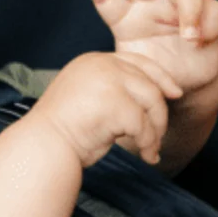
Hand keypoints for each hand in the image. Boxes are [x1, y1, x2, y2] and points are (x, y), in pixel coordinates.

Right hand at [27, 51, 181, 166]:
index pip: (136, 61)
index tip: (175, 93)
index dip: (159, 76)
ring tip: (151, 148)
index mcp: (92, 60)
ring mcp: (108, 81)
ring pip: (151, 102)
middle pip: (149, 82)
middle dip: (159, 112)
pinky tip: (147, 156)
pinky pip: (144, 125)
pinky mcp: (115, 103)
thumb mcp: (88, 98)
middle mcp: (101, 64)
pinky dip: (149, 143)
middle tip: (159, 136)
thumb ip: (112, 90)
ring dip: (156, 130)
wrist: (42, 147)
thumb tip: (151, 98)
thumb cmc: (62, 131)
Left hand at [83, 0, 217, 95]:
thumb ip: (130, 72)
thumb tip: (126, 75)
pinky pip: (213, 8)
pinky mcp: (206, 13)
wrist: (184, 84)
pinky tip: (202, 42)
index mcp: (125, 17)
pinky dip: (209, 24)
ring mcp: (178, 6)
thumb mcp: (134, 76)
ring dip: (189, 8)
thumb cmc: (151, 75)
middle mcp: (150, 4)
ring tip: (189, 37)